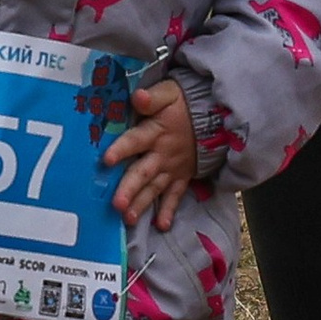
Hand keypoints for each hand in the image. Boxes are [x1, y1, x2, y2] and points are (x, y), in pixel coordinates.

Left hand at [103, 75, 196, 231]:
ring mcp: (172, 168)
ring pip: (155, 188)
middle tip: (117, 204)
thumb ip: (152, 97)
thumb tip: (137, 96)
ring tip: (129, 218)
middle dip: (130, 188)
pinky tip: (162, 226)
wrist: (214, 116)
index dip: (122, 148)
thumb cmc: (183, 104)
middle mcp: (162, 154)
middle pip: (143, 172)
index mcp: (155, 132)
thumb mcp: (169, 93)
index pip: (136, 140)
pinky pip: (176, 196)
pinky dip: (170, 210)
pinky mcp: (181, 177)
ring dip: (142, 203)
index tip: (107, 159)